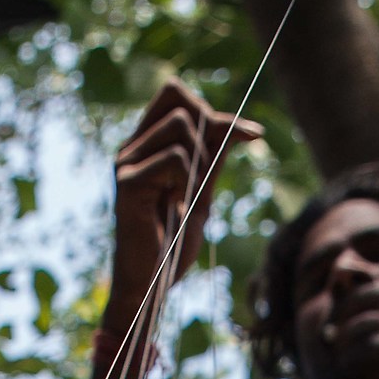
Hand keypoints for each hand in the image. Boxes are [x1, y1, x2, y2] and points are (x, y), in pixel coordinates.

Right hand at [108, 81, 261, 327]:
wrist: (151, 285)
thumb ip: (213, 158)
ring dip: (199, 162)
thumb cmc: (172, 246)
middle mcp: (132, 146)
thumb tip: (240, 126)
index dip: (214, 110)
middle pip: (179, 98)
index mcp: (146, 145)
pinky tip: (175, 208)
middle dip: (207, 130)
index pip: (175, 94)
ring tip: (186, 198)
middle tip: (204, 176)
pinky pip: (176, 158)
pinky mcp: (128, 182)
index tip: (253, 136)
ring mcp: (126, 162)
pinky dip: (187, 182)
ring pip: (181, 125)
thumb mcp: (201, 193)